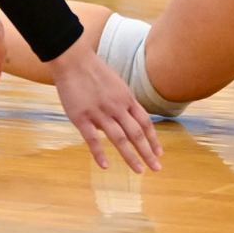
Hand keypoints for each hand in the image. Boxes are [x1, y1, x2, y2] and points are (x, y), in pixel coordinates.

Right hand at [47, 39, 164, 172]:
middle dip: (148, 152)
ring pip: (120, 139)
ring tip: (139, 171)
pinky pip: (92, 139)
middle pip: (137, 134)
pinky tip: (106, 166)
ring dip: (131, 157)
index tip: (159, 153)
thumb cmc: (95, 72)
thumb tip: (124, 121)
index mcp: (127, 99)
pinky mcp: (82, 118)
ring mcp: (100, 113)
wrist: (74, 61)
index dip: (153, 139)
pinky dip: (100, 154)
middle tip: (157, 168)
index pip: (145, 123)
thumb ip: (122, 103)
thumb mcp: (116, 85)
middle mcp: (117, 107)